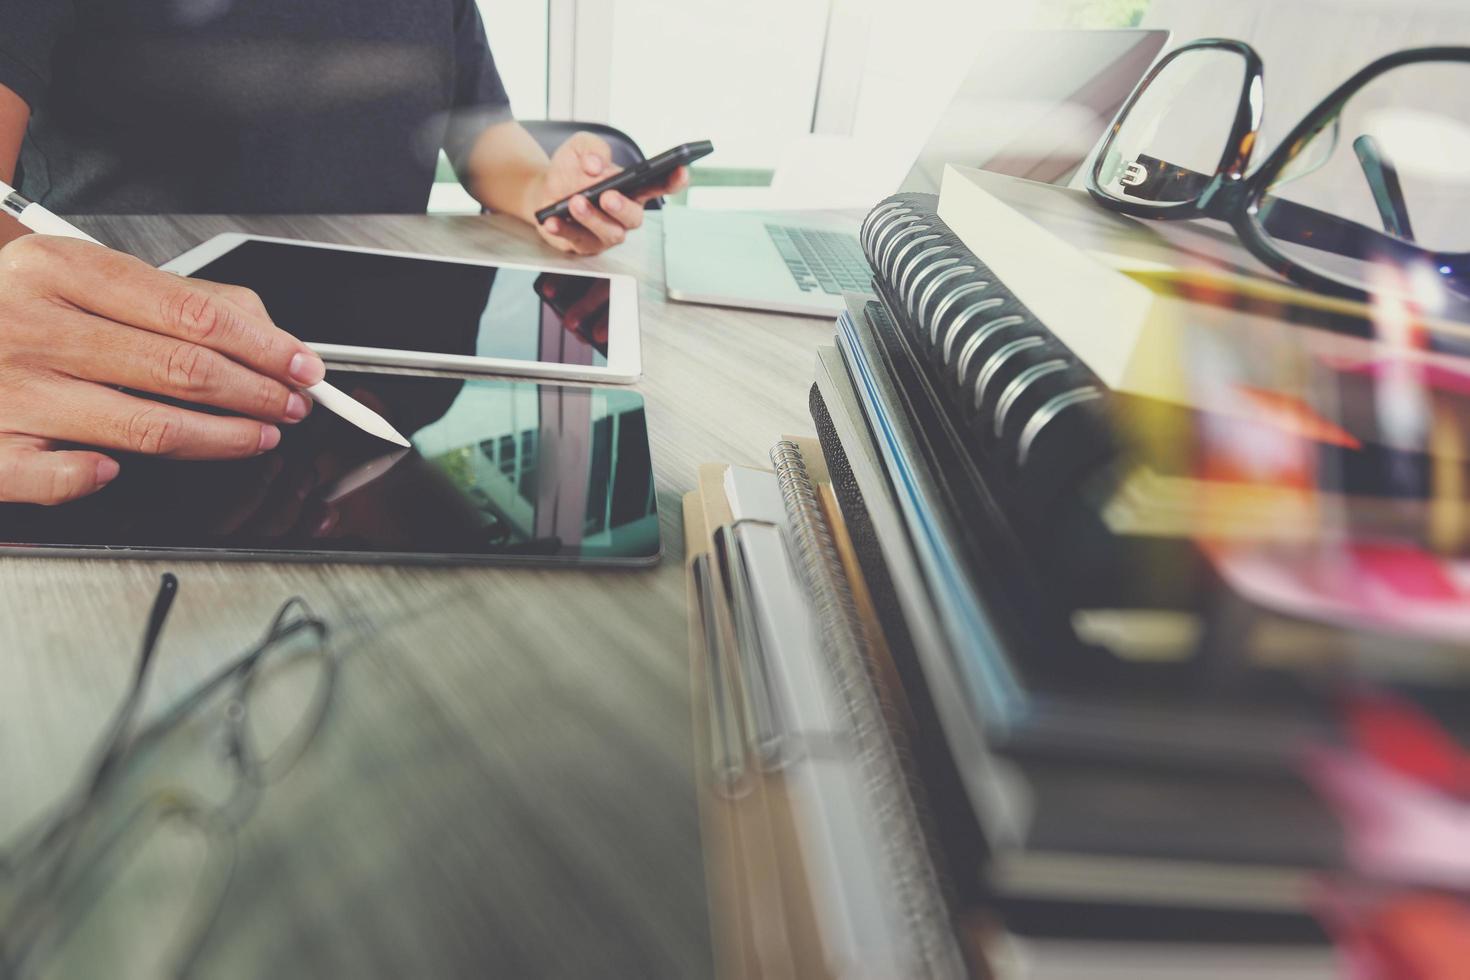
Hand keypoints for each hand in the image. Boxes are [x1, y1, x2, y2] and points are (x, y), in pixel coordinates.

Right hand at [0, 235, 325, 504]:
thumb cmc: (9, 307)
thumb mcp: (81, 276)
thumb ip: (173, 297)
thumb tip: (264, 329)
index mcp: (60, 270)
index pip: (193, 314)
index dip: (264, 347)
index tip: (304, 366)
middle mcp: (32, 325)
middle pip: (181, 371)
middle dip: (256, 395)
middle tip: (292, 407)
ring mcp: (8, 389)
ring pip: (146, 427)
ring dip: (220, 440)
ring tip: (256, 437)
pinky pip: (58, 477)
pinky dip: (97, 477)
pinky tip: (122, 470)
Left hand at [533, 132, 688, 255]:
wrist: (544, 188)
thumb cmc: (572, 168)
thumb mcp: (580, 147)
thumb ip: (591, 148)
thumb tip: (595, 165)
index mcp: (634, 188)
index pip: (660, 186)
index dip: (674, 181)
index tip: (680, 171)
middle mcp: (624, 214)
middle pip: (635, 218)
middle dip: (622, 208)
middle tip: (608, 196)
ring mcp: (606, 232)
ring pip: (610, 234)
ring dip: (593, 219)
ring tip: (575, 202)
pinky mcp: (584, 244)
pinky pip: (577, 241)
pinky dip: (564, 229)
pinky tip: (552, 220)